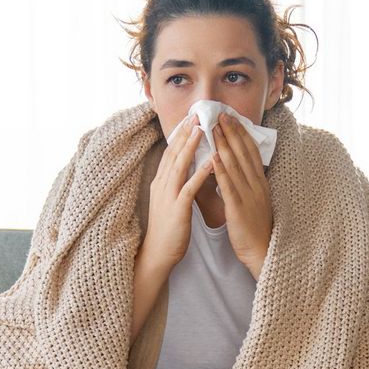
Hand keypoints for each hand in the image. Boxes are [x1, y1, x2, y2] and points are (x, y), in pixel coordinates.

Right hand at [142, 113, 212, 267]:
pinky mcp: (177, 210)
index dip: (180, 134)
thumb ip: (175, 183)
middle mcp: (162, 185)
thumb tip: (185, 167)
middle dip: (185, 133)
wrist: (157, 254)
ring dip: (191, 146)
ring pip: (179, 166)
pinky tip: (210, 162)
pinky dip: (199, 174)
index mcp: (161, 182)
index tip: (190, 118)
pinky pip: (189, 188)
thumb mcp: (169, 200)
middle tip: (196, 114)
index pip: (170, 152)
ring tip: (202, 129)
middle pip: (173, 153)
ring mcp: (168, 196)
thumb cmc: (167, 229)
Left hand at [212, 111, 273, 278]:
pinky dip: (221, 170)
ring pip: (235, 165)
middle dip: (231, 132)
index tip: (231, 118)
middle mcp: (256, 184)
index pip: (250, 152)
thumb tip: (234, 168)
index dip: (241, 133)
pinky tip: (213, 156)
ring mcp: (248, 195)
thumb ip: (245, 183)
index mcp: (260, 182)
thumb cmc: (255, 227)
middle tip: (220, 114)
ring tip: (214, 128)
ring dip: (224, 144)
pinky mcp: (239, 208)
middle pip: (243, 153)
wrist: (261, 251)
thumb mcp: (254, 200)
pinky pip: (229, 185)